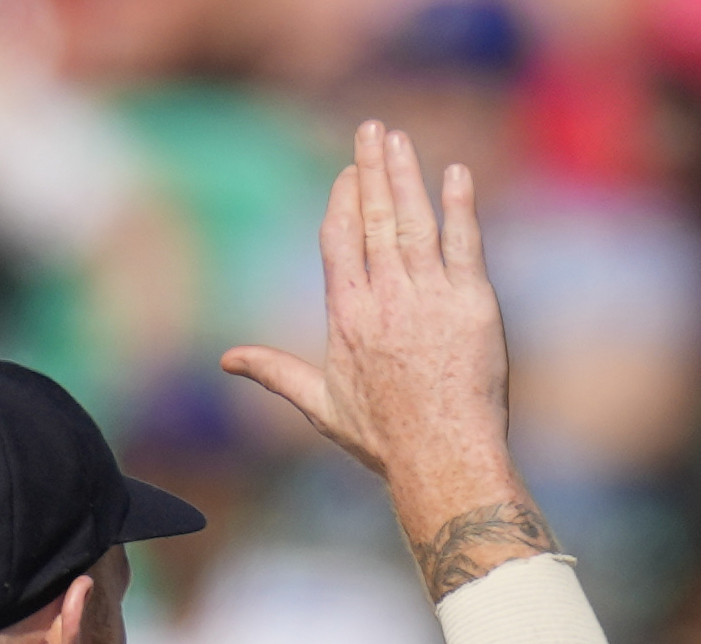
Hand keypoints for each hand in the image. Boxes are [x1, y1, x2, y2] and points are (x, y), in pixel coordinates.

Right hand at [222, 121, 548, 597]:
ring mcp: (430, 296)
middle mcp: (385, 296)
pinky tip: (455, 175)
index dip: (344, 198)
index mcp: (346, 314)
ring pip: (414, 220)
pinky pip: (464, 242)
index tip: (350, 173)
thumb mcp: (321, 405)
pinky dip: (459, 206)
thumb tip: (227, 362)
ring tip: (400, 140)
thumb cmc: (384, 439)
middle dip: (372, 167)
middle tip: (373, 129)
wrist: (443, 458)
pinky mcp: (473, 304)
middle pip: (374, 216)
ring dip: (407, 175)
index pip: (339, 237)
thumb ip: (275, 373)